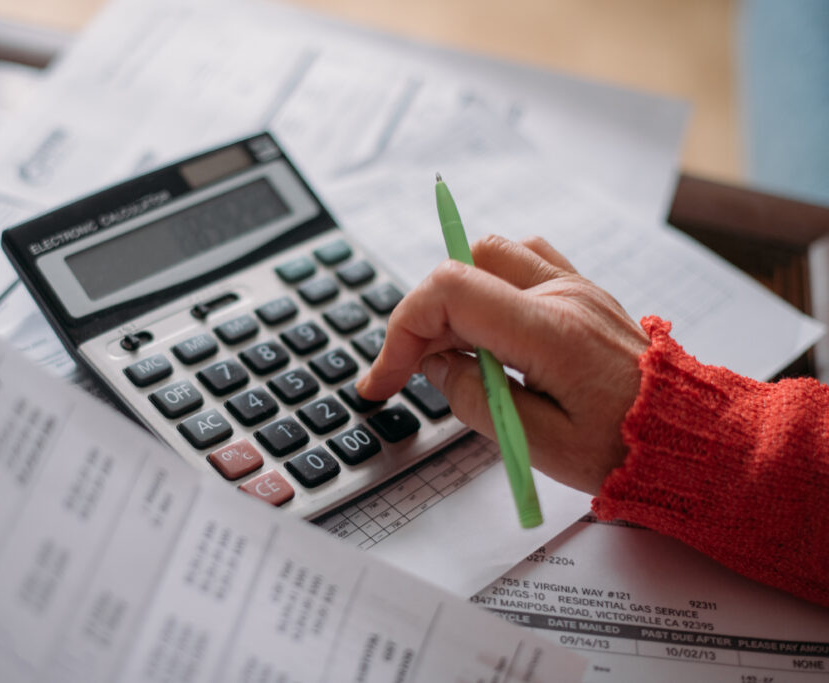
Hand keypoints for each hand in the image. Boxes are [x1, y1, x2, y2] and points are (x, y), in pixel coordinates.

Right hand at [356, 235, 649, 493]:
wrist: (691, 439)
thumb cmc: (626, 450)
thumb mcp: (541, 446)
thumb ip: (476, 399)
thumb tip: (435, 365)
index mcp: (552, 332)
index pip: (451, 292)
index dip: (403, 329)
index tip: (387, 378)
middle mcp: (563, 296)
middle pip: (463, 267)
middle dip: (422, 320)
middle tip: (416, 374)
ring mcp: (575, 287)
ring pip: (491, 254)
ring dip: (455, 296)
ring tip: (453, 351)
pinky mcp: (582, 293)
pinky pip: (524, 260)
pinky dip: (490, 283)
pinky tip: (488, 325)